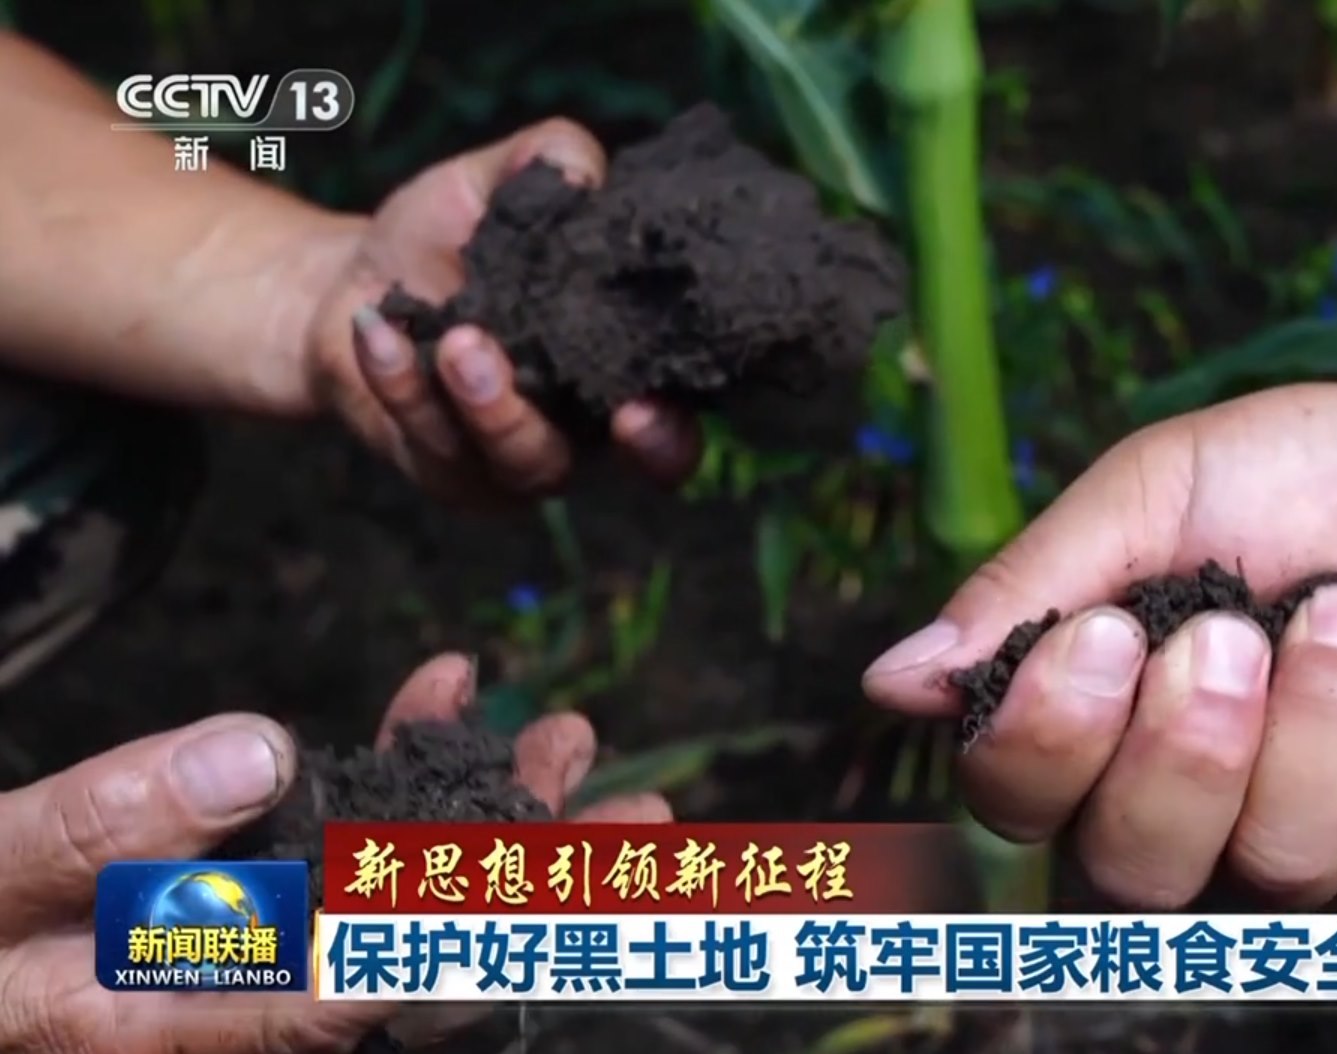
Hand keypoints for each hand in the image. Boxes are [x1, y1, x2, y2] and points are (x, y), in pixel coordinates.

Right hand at [0, 654, 668, 1052]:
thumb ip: (101, 826)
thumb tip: (259, 753)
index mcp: (175, 1025)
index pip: (329, 1007)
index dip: (447, 959)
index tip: (547, 910)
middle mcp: (243, 1000)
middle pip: (414, 956)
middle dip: (535, 883)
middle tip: (642, 824)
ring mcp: (265, 948)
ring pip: (404, 891)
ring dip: (497, 812)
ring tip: (573, 738)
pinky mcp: (265, 897)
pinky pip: (351, 842)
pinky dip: (402, 767)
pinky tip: (447, 689)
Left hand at [305, 119, 700, 504]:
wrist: (352, 281)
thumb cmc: (449, 237)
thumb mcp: (497, 185)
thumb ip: (549, 162)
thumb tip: (583, 171)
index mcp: (617, 375)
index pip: (669, 434)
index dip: (667, 438)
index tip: (641, 409)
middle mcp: (579, 434)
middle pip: (598, 470)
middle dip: (573, 427)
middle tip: (524, 372)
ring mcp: (508, 463)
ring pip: (513, 459)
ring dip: (487, 406)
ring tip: (460, 338)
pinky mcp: (443, 472)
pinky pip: (429, 444)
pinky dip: (402, 386)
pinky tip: (377, 330)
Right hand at [863, 381, 1336, 908]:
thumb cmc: (1291, 476)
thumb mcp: (1152, 492)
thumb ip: (1031, 586)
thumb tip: (892, 682)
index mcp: (1094, 736)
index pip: (1016, 803)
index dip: (1051, 741)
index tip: (1105, 632)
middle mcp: (1187, 823)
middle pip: (1134, 873)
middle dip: (1190, 747)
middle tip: (1234, 631)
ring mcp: (1309, 854)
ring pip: (1282, 863)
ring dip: (1324, 712)